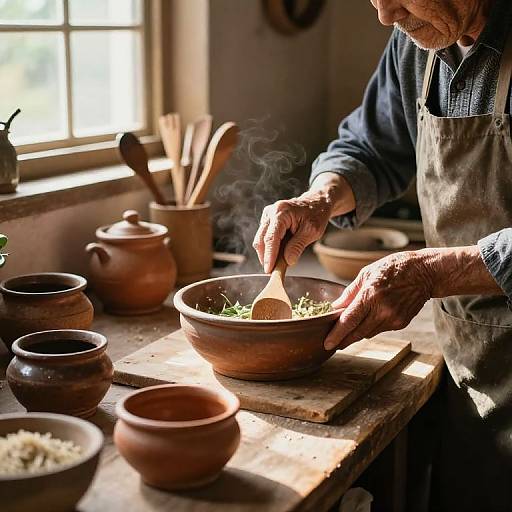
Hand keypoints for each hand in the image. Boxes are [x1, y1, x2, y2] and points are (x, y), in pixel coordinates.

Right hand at [253, 173, 355, 271]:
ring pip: (260, 240)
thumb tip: (288, 261)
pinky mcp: (267, 221)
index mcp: (281, 212)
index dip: (269, 256)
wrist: (316, 202)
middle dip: (265, 257)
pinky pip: (264, 238)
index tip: (269, 270)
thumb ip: (298, 246)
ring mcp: (267, 216)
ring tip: (278, 263)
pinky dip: (269, 248)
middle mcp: (270, 212)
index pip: (271, 238)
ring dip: (267, 253)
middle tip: (273, 271)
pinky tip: (278, 254)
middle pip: (261, 240)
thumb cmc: (316, 214)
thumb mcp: (312, 231)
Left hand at [324, 245, 502, 349]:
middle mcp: (382, 311)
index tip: (327, 344)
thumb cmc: (394, 268)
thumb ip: (350, 293)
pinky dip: (371, 327)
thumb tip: (335, 307)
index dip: (336, 335)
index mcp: (371, 296)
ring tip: (347, 331)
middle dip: (343, 340)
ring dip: (356, 334)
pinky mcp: (401, 324)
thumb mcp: (367, 273)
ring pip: (367, 334)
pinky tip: (369, 319)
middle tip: (332, 343)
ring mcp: (393, 319)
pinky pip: (379, 330)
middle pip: (357, 333)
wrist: (425, 272)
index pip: (349, 321)